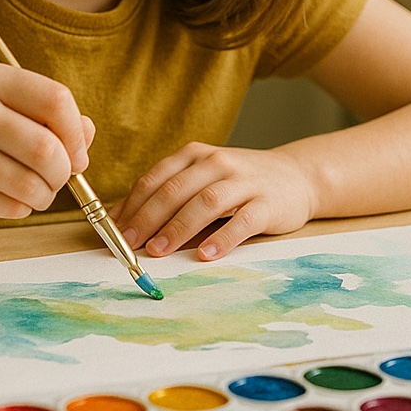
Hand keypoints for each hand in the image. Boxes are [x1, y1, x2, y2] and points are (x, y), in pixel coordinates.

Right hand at [0, 62, 94, 224]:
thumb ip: (46, 116)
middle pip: (47, 148)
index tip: (77, 153)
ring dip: (44, 196)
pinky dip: (19, 209)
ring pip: (32, 184)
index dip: (76, 133)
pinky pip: (11, 207)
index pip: (56, 100)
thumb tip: (88, 133)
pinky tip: (2, 198)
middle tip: (56, 179)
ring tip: (31, 191)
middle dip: (63, 172)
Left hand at [114, 142, 314, 260]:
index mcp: (195, 155)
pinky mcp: (267, 203)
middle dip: (149, 217)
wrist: (296, 176)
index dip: (133, 204)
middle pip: (176, 189)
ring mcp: (244, 181)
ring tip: (159, 251)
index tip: (114, 231)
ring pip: (206, 202)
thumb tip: (121, 221)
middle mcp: (217, 162)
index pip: (156, 178)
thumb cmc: (238, 183)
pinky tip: (206, 255)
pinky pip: (242, 220)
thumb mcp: (202, 179)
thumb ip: (167, 194)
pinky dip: (223, 238)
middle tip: (130, 243)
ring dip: (179, 227)